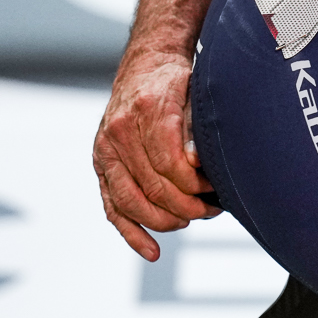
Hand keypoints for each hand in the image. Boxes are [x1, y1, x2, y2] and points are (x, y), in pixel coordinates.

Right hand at [93, 35, 218, 260]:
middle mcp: (119, 132)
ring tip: (191, 219)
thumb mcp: (196, 91)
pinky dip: (131, 233)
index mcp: (146, 110)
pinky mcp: (100, 165)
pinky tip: (152, 251)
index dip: (195, 185)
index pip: (169, 164)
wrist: (146, 66)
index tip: (217, 189)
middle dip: (186, 206)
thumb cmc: (178, 80)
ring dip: (164, 221)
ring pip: (130, 203)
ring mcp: (105, 150)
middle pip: (152, 187)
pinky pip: (112, 207)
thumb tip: (196, 164)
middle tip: (213, 209)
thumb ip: (196, 127)